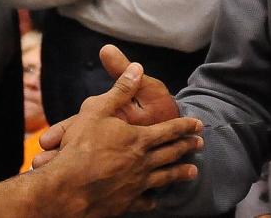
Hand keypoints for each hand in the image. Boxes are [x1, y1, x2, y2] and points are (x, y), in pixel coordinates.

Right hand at [34, 63, 200, 215]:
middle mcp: (143, 162)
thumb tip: (136, 68)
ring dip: (179, 173)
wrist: (69, 189)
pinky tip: (156, 200)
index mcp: (139, 139)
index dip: (185, 126)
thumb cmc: (81, 146)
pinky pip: (145, 201)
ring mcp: (136, 184)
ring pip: (164, 178)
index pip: (169, 130)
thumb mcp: (98, 109)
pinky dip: (153, 199)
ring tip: (192, 172)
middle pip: (171, 153)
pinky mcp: (126, 203)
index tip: (199, 124)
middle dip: (187, 146)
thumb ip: (120, 89)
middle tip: (200, 145)